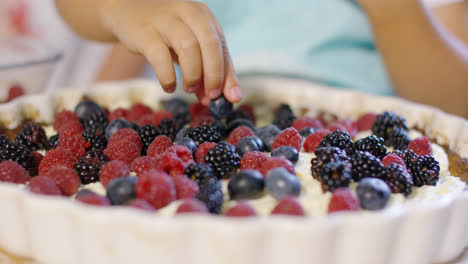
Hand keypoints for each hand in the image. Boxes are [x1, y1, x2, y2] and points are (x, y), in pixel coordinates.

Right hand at [100, 0, 241, 104]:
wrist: (127, 12)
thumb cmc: (165, 34)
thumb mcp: (188, 48)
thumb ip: (204, 71)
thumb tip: (213, 100)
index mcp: (204, 17)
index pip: (222, 47)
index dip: (228, 75)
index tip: (230, 98)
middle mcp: (188, 13)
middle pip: (210, 44)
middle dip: (214, 74)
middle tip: (211, 96)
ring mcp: (166, 20)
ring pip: (189, 47)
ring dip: (193, 74)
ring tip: (189, 89)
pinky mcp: (145, 32)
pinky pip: (160, 56)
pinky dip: (167, 76)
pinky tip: (169, 87)